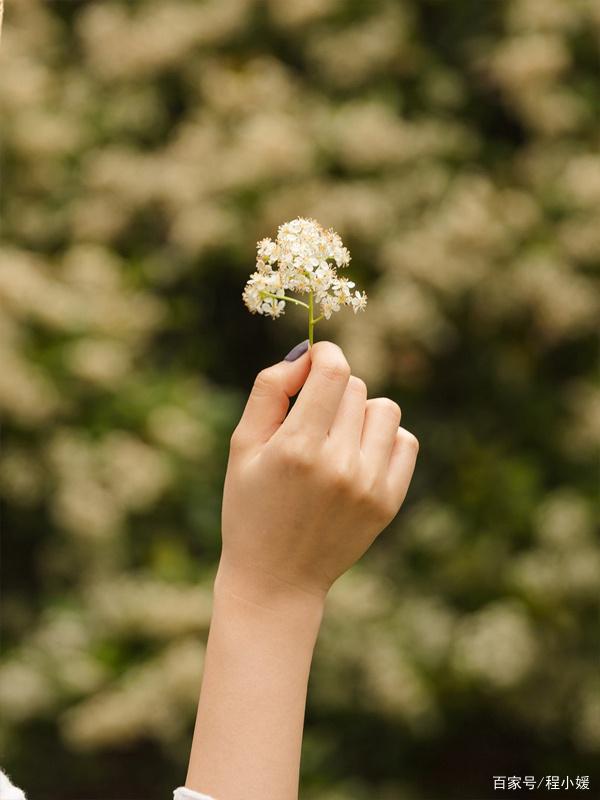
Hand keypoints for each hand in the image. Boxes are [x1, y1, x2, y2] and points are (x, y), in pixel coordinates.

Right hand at [218, 340, 418, 603]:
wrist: (277, 579)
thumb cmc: (250, 506)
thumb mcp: (242, 446)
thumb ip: (270, 390)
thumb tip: (306, 354)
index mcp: (298, 448)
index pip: (334, 370)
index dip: (325, 352)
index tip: (315, 360)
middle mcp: (339, 464)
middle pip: (355, 387)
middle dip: (331, 389)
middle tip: (310, 418)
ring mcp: (370, 485)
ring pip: (384, 409)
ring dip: (360, 412)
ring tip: (336, 437)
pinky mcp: (389, 501)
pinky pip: (405, 441)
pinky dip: (384, 438)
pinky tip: (358, 455)